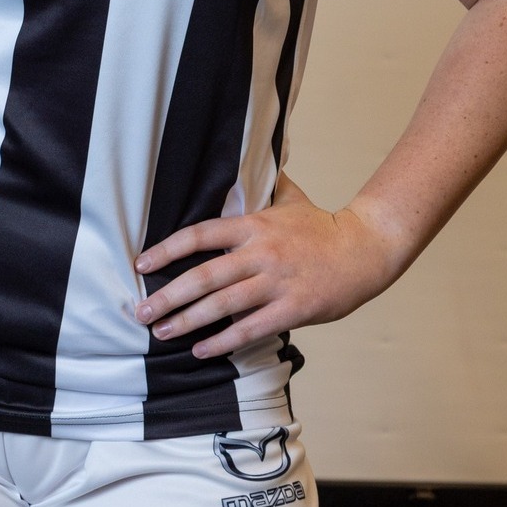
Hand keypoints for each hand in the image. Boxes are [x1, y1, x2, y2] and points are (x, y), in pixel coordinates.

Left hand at [132, 174, 399, 359]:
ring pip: (222, 305)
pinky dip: (223, 341)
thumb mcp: (289, 198)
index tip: (142, 263)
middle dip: (168, 296)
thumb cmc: (323, 227)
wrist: (365, 250)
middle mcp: (260, 253)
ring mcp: (276, 282)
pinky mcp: (292, 309)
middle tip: (141, 311)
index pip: (200, 235)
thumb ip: (262, 185)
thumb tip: (246, 158)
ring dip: (188, 321)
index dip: (167, 250)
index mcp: (254, 224)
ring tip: (162, 332)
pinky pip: (250, 329)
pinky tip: (202, 349)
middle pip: (204, 276)